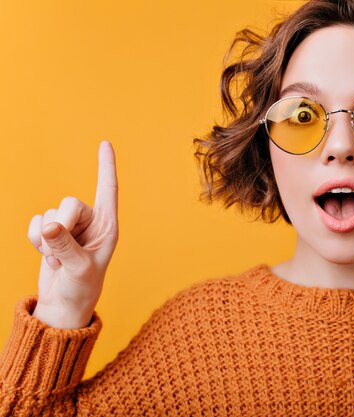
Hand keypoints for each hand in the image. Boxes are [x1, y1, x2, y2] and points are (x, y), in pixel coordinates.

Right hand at [29, 141, 118, 328]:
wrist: (63, 304)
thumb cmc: (81, 288)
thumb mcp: (78, 269)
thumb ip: (65, 246)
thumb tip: (49, 226)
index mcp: (108, 227)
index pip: (108, 190)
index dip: (106, 166)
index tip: (105, 143)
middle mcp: (90, 223)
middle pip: (69, 202)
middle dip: (61, 225)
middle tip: (62, 251)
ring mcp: (69, 227)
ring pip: (49, 213)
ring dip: (47, 240)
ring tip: (58, 259)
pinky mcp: (51, 234)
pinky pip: (35, 222)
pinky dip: (35, 241)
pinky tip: (47, 257)